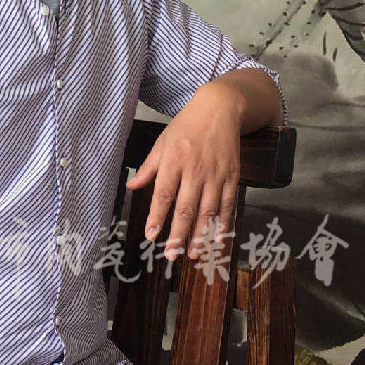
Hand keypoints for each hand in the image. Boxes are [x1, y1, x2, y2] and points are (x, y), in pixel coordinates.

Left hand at [125, 87, 241, 260]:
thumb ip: (148, 167)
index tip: (150, 235)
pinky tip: (218, 239)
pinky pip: (228, 204)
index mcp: (174, 160)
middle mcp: (195, 169)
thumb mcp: (162, 142)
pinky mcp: (232, 175)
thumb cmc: (187, 125)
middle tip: (171, 255)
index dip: (157, 216)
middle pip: (186, 207)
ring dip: (201, 235)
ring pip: (208, 211)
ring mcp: (216, 174)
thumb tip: (132, 187)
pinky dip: (223, 223)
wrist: (220, 108)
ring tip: (194, 254)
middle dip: (178, 234)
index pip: (163, 193)